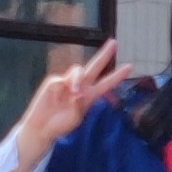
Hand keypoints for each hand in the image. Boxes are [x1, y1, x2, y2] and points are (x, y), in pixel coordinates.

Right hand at [16, 40, 124, 159]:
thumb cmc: (60, 125)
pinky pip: (61, 80)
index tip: (130, 67)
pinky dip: (62, 88)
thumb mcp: (75, 118)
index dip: (117, 75)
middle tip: (115, 42)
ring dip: (78, 80)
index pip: (106, 83)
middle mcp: (81, 86)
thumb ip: (80, 104)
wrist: (41, 128)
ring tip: (75, 93)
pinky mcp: (54, 82)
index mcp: (90, 96)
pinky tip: (58, 99)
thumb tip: (79, 92)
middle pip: (95, 66)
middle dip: (104, 54)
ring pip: (78, 70)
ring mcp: (67, 82)